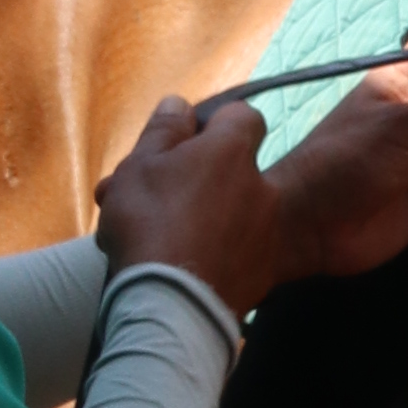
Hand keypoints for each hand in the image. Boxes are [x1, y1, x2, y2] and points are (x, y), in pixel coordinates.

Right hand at [91, 91, 283, 317]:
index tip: (186, 145)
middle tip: (156, 201)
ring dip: (205, 217)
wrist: (172, 303)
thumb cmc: (149, 222)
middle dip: (200, 180)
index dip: (214, 126)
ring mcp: (267, 231)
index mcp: (232, 152)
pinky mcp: (264, 271)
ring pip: (232, 212)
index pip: (242, 116)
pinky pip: (239, 250)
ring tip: (160, 239)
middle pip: (232, 170)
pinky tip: (184, 266)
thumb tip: (179, 104)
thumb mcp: (140, 165)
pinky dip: (217, 252)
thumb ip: (164, 129)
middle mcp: (262, 186)